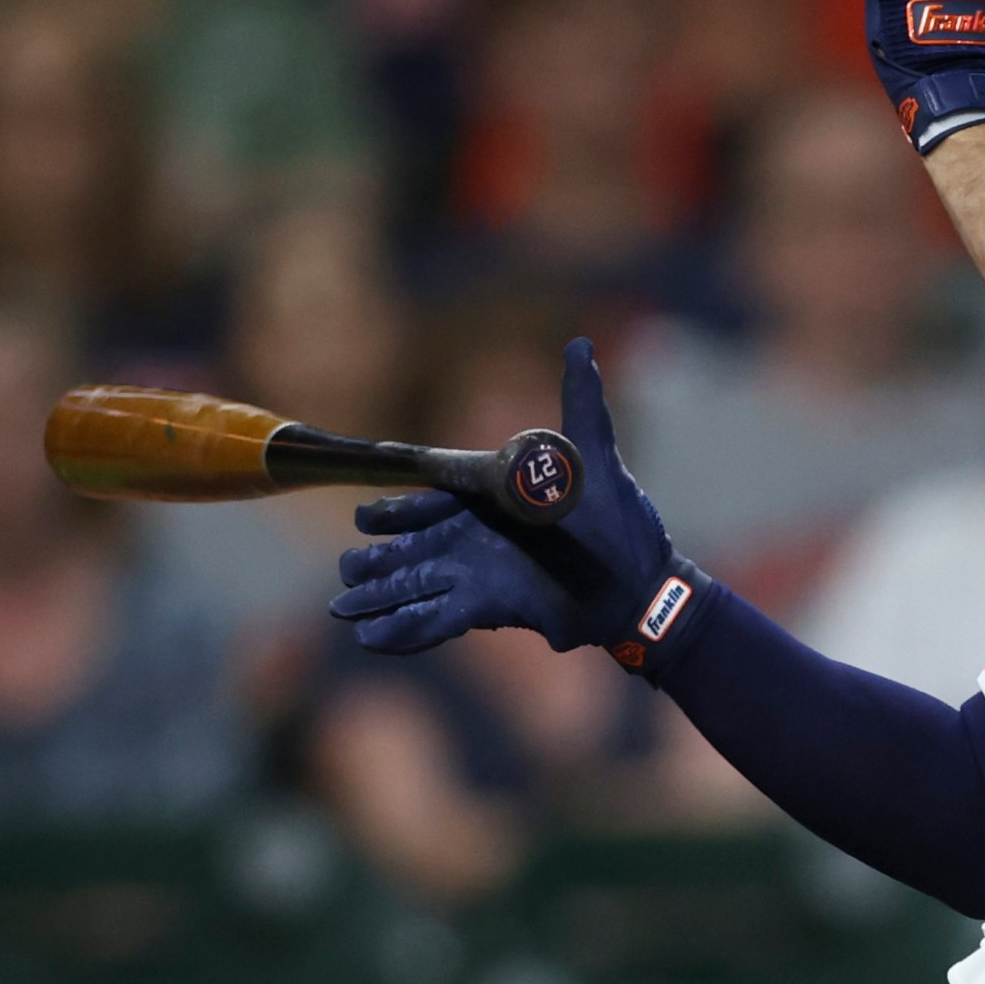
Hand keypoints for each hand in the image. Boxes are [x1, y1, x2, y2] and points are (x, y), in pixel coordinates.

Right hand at [330, 338, 695, 660]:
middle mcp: (477, 537)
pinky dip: (405, 630)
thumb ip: (581, 404)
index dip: (400, 510)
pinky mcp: (490, 608)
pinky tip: (372, 639)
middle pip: (412, 546)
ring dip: (380, 597)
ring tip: (343, 609)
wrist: (641, 583)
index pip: (435, 498)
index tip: (366, 519)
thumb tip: (580, 344)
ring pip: (416, 584)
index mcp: (492, 499)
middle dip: (378, 560)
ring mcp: (480, 574)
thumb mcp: (598, 457)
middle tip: (347, 568)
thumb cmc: (621, 519)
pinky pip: (437, 619)